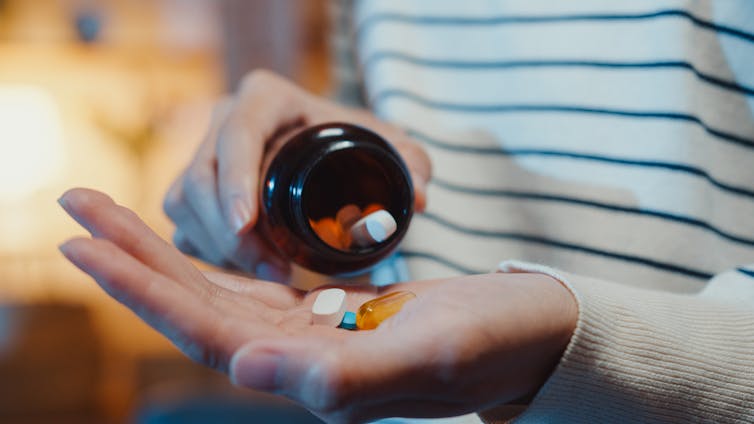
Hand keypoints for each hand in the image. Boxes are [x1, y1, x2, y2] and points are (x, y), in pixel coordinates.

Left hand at [59, 188, 575, 423]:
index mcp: (312, 375)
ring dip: (161, 252)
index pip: (207, 330)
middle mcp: (297, 358)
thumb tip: (243, 366)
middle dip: (132, 257)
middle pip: (195, 306)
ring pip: (216, 291)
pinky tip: (185, 239)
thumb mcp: (428, 358)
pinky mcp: (327, 311)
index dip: (143, 288)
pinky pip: (253, 283)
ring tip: (111, 211)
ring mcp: (310, 333)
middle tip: (76, 203)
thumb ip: (344, 374)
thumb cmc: (491, 345)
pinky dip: (213, 255)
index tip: (86, 242)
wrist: (527, 332)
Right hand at [163, 70, 431, 280]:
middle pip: (202, 175)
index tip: (244, 223)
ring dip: (218, 246)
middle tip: (273, 271)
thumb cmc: (357, 145)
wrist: (329, 153)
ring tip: (270, 274)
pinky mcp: (195, 186)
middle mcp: (225, 119)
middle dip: (229, 231)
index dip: (235, 178)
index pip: (238, 132)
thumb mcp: (390, 148)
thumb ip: (412, 165)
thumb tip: (420, 199)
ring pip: (184, 201)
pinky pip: (183, 221)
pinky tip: (248, 268)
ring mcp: (204, 152)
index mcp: (265, 98)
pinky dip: (209, 249)